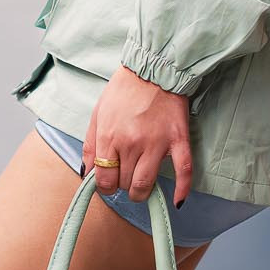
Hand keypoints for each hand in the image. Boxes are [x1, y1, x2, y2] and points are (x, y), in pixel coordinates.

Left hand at [81, 66, 193, 207]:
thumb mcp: (97, 114)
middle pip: (125, 183)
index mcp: (109, 136)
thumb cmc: (123, 91)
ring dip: (141, 191)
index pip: (104, 179)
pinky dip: (181, 189)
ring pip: (146, 183)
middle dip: (123, 185)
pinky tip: (178, 201)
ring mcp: (156, 143)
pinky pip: (183, 171)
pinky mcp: (178, 140)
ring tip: (141, 187)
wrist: (152, 69)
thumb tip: (87, 173)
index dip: (105, 187)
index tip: (109, 184)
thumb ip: (90, 146)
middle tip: (125, 177)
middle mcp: (131, 143)